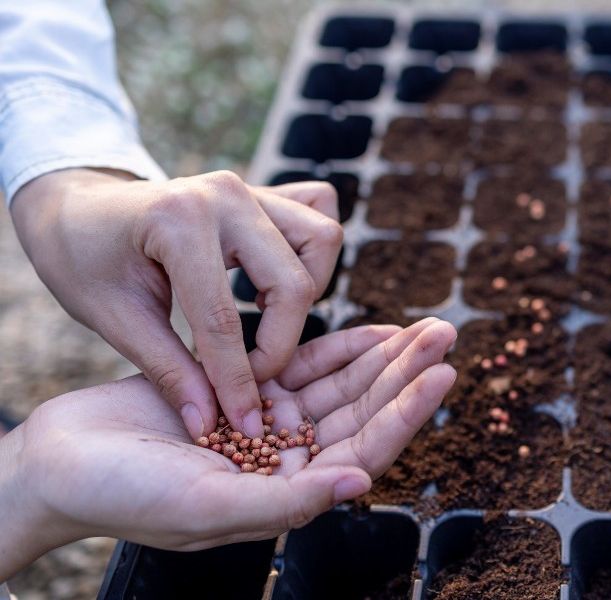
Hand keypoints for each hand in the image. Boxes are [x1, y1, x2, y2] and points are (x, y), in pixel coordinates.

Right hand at [0, 319, 456, 580]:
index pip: (364, 450)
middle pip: (363, 412)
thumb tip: (361, 480)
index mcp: (287, 494)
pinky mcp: (246, 391)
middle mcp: (288, 461)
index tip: (442, 373)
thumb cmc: (125, 496)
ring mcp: (270, 425)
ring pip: (340, 386)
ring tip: (424, 326)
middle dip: (405, 374)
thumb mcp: (207, 506)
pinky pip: (303, 367)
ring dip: (381, 356)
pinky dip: (338, 349)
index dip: (406, 413)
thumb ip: (287, 500)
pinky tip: (374, 331)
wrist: (63, 463)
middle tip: (445, 333)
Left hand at [10, 168, 343, 439]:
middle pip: (293, 282)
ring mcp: (249, 187)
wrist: (77, 208)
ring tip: (264, 318)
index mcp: (177, 220)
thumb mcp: (114, 320)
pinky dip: (312, 251)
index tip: (245, 424)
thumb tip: (210, 423)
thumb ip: (169, 371)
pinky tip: (275, 280)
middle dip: (281, 344)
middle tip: (250, 377)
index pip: (224, 317)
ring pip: (320, 240)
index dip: (237, 380)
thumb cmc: (84, 261)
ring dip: (306, 291)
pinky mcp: (264, 190)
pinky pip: (318, 212)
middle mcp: (225, 194)